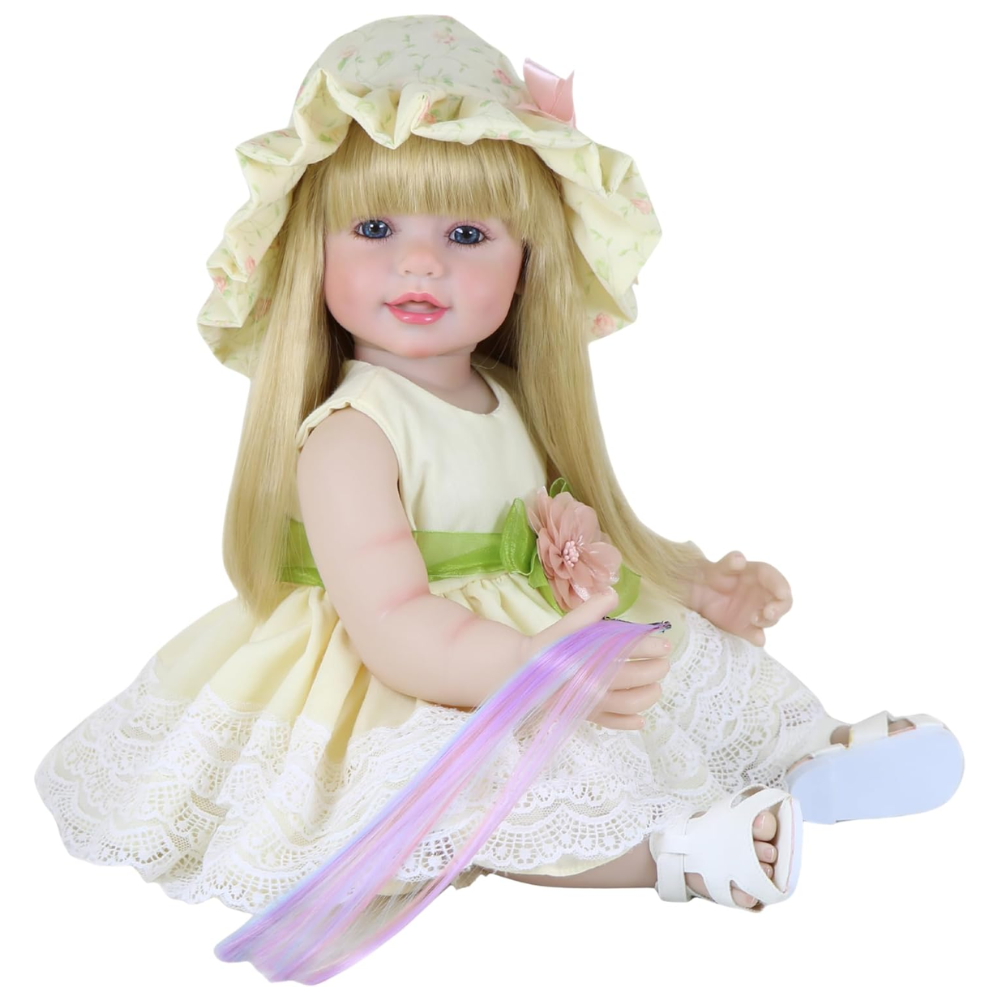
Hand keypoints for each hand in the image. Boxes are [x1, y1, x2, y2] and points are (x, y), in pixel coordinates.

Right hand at [525, 590, 670, 730]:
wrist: (523, 670)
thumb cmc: (550, 645)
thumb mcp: (570, 623)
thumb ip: (593, 607)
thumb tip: (614, 592)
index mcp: (590, 655)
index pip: (630, 650)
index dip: (650, 646)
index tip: (664, 644)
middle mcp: (593, 681)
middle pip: (636, 678)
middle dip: (656, 669)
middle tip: (664, 662)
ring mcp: (590, 701)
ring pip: (630, 703)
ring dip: (650, 694)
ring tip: (657, 686)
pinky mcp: (585, 714)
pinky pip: (612, 723)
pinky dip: (629, 722)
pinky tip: (641, 719)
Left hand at [689, 551, 791, 646]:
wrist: (697, 593)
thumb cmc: (711, 575)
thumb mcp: (718, 567)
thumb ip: (729, 562)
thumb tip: (740, 559)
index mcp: (761, 576)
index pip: (778, 581)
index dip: (781, 586)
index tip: (782, 593)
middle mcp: (764, 595)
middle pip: (782, 602)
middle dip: (780, 608)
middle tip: (769, 613)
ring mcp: (757, 612)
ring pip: (772, 619)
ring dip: (767, 621)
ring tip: (752, 620)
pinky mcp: (747, 627)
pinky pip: (756, 635)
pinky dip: (758, 638)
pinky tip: (756, 639)